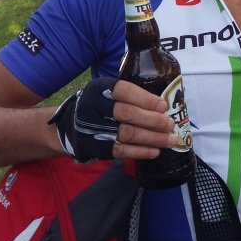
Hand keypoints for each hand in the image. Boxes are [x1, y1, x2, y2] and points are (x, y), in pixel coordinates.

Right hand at [48, 77, 177, 162]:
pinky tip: (155, 151)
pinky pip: (122, 150)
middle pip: (127, 114)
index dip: (145, 99)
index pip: (124, 91)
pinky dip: (141, 151)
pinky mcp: (97, 147)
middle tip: (169, 124)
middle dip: (153, 120)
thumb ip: (131, 96)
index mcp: (100, 89)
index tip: (163, 106)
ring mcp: (94, 129)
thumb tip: (164, 105)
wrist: (71, 125)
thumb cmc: (100, 106)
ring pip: (127, 134)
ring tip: (170, 139)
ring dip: (152, 138)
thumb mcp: (108, 92)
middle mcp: (95, 107)